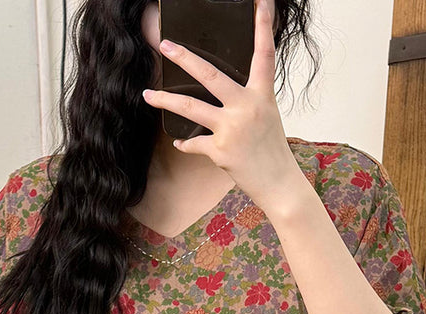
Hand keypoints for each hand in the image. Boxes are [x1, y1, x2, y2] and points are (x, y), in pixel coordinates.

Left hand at [142, 0, 303, 213]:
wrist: (278, 183)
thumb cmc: (272, 151)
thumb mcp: (266, 117)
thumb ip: (247, 100)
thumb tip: (222, 91)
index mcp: (262, 95)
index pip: (264, 54)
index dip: (264, 27)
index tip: (262, 3)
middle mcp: (246, 107)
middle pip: (210, 75)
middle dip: (184, 58)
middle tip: (165, 45)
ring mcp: (231, 128)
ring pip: (190, 107)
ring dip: (165, 101)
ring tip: (147, 94)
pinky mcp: (220, 150)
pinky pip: (194, 143)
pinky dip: (185, 144)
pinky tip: (179, 142)